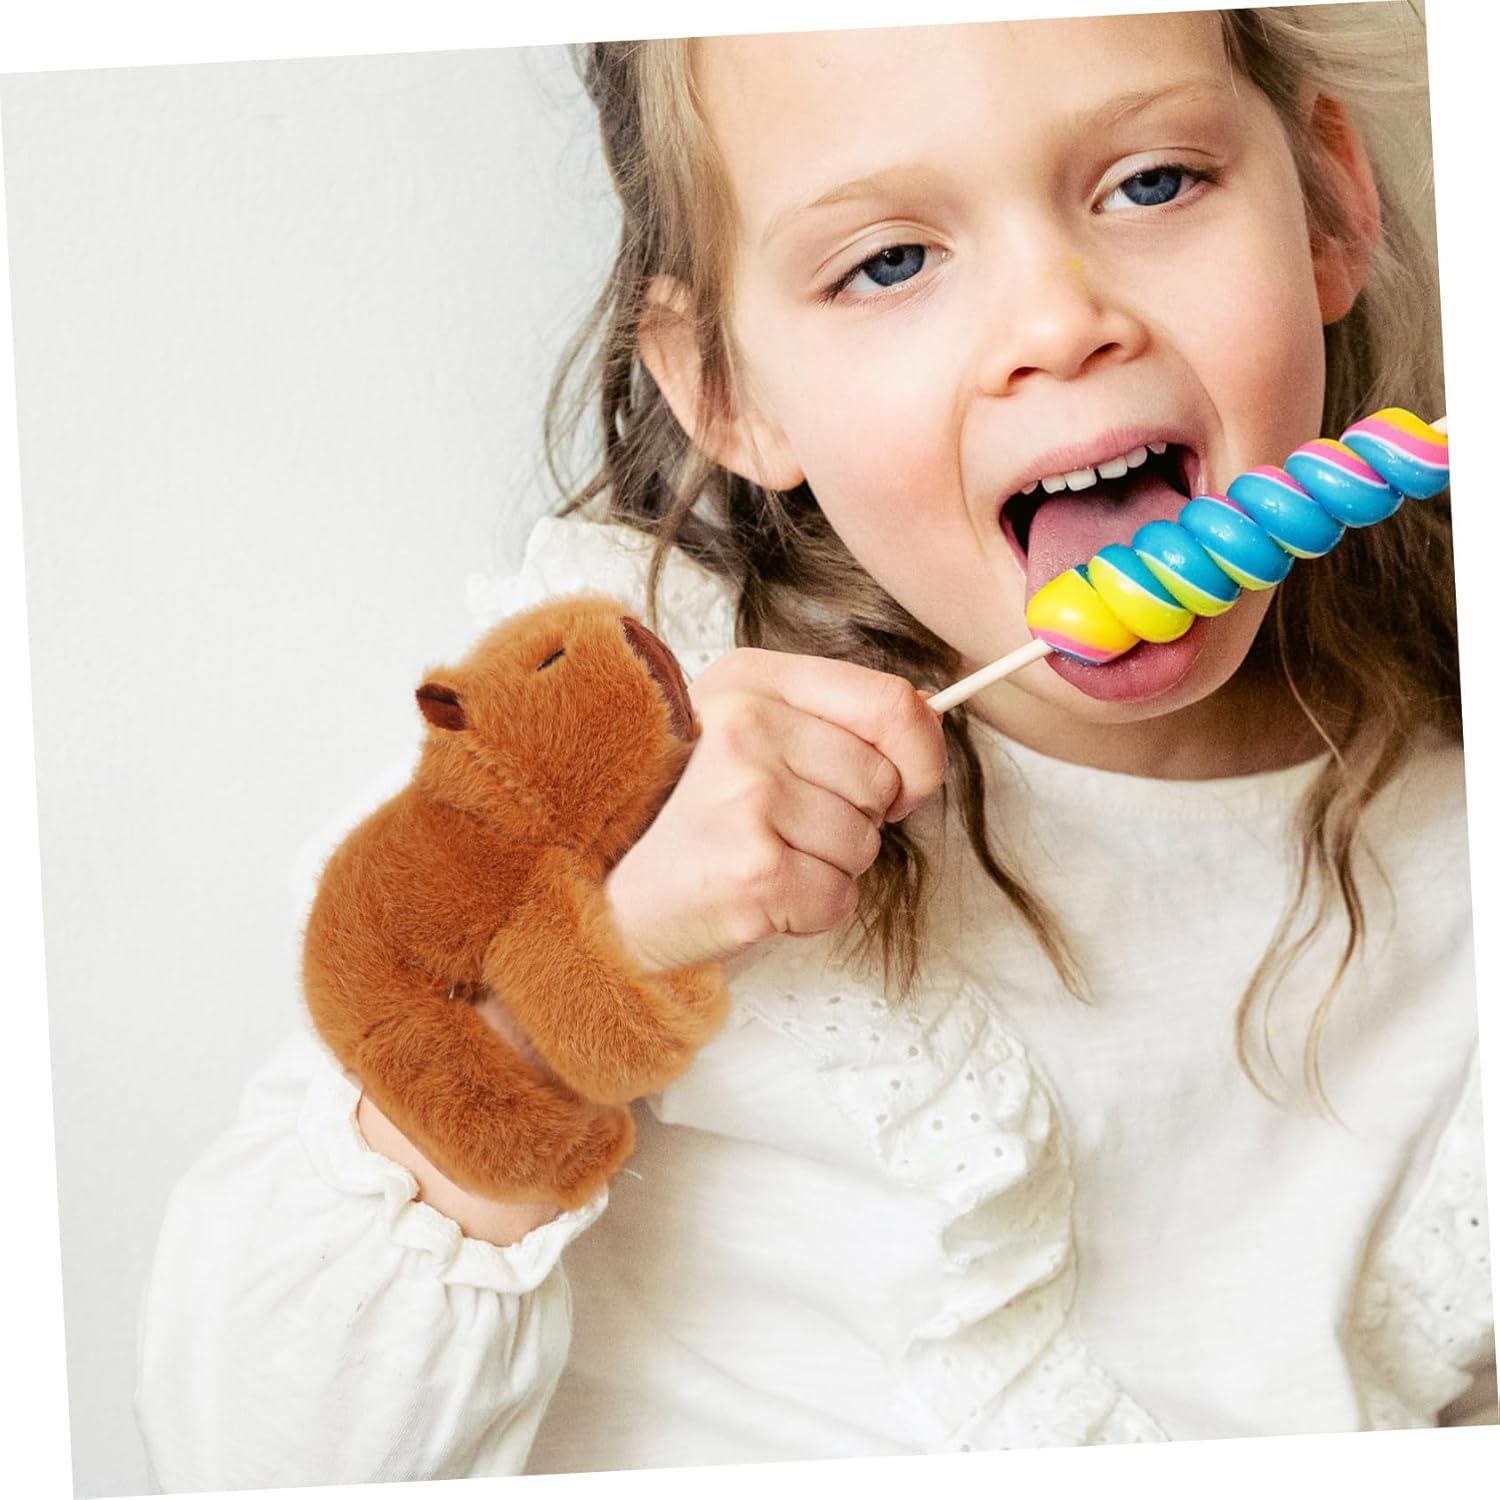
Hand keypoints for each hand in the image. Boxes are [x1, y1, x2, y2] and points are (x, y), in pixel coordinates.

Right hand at [603, 648, 946, 973]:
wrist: (605, 895)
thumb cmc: (688, 816)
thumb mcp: (747, 734)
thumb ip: (832, 718)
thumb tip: (930, 724)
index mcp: (750, 681)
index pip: (891, 703)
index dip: (918, 755)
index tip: (901, 787)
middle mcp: (747, 728)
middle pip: (882, 784)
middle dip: (857, 822)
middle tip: (786, 829)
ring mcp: (750, 799)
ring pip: (865, 845)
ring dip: (829, 868)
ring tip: (762, 858)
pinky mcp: (755, 871)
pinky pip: (839, 898)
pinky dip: (810, 911)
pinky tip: (757, 894)